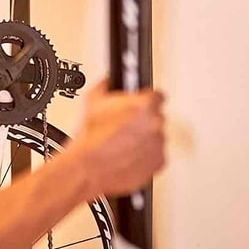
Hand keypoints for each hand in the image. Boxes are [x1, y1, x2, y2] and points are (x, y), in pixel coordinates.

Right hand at [71, 80, 165, 197]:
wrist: (89, 166)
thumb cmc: (90, 137)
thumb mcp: (91, 100)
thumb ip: (105, 86)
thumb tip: (107, 83)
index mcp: (145, 105)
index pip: (157, 95)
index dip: (146, 98)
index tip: (141, 102)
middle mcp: (156, 124)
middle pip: (156, 117)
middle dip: (142, 119)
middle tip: (124, 124)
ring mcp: (159, 144)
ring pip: (156, 137)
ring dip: (144, 138)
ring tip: (122, 142)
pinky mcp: (159, 163)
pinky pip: (155, 156)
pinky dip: (145, 155)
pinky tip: (127, 154)